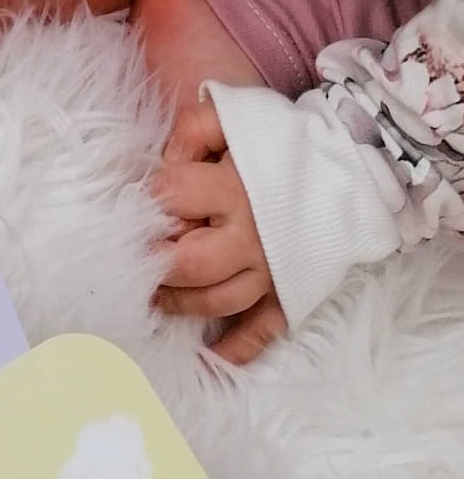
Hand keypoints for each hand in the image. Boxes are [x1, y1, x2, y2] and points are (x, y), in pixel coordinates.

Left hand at [153, 94, 286, 365]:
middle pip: (192, 265)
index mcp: (234, 188)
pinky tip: (208, 360)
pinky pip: (263, 331)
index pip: (172, 197)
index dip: (149, 199)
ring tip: (153, 297)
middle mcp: (254, 236)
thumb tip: (160, 167)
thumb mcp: (228, 117)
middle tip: (134, 263)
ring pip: (219, 302)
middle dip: (155, 266)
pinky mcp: (289, 293)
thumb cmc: (273, 141)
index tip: (136, 203)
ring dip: (180, 305)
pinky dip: (236, 350)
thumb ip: (189, 132)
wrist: (344, 163)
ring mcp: (273, 270)